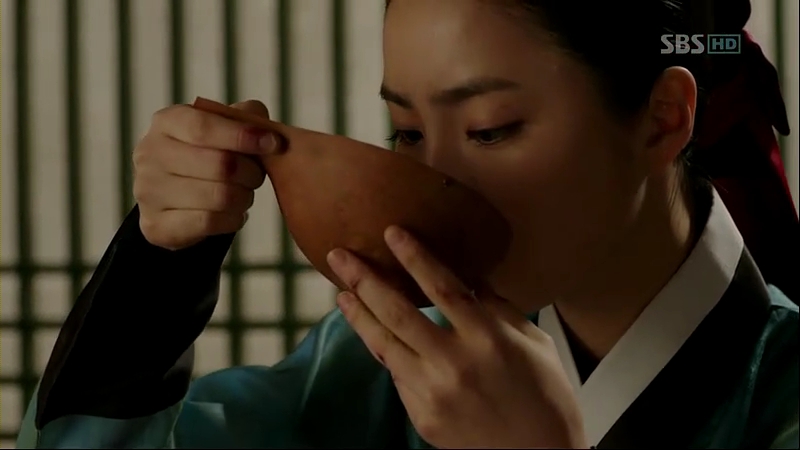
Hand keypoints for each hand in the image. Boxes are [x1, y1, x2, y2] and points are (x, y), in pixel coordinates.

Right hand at [133, 100, 278, 249]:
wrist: (172, 200)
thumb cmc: (204, 156)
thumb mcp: (221, 129)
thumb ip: (244, 118)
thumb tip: (268, 129)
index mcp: (167, 123)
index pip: (203, 126)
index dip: (242, 136)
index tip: (273, 143)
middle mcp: (150, 154)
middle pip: (219, 164)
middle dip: (251, 172)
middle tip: (256, 176)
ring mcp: (149, 192)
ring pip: (219, 197)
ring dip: (244, 198)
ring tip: (243, 194)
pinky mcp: (157, 225)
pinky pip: (210, 222)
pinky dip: (233, 219)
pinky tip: (233, 213)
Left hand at [326, 226, 586, 448]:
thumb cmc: (546, 399)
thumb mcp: (534, 343)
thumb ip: (499, 310)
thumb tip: (471, 280)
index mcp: (488, 339)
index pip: (443, 288)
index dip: (415, 257)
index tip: (392, 233)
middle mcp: (455, 363)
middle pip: (398, 313)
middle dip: (365, 280)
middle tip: (340, 256)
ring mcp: (434, 392)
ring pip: (384, 345)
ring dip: (359, 316)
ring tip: (340, 293)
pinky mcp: (422, 416)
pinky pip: (397, 375)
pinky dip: (384, 351)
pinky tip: (373, 333)